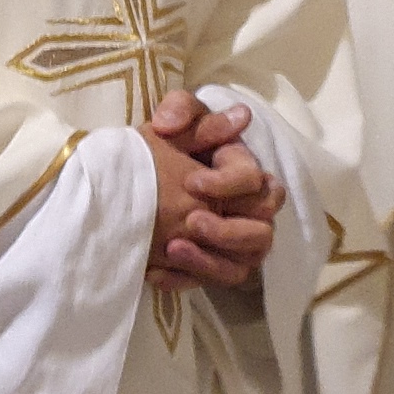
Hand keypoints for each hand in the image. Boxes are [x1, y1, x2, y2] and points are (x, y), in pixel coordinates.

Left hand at [141, 89, 276, 292]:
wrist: (132, 178)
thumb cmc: (160, 143)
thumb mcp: (170, 118)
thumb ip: (188, 109)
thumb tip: (239, 115)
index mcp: (243, 172)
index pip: (256, 182)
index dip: (229, 184)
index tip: (192, 182)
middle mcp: (249, 211)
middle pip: (261, 232)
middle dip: (227, 231)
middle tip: (191, 221)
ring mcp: (235, 244)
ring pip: (242, 265)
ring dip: (210, 261)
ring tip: (172, 249)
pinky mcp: (214, 266)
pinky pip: (210, 283)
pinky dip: (185, 279)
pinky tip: (154, 272)